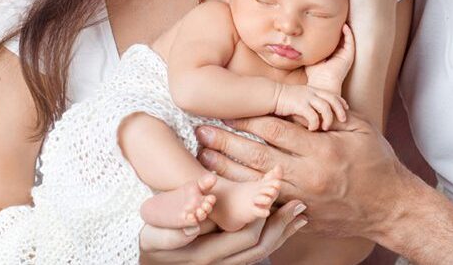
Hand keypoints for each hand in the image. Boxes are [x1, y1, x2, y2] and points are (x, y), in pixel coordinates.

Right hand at [139, 200, 307, 264]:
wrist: (152, 263)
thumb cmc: (152, 242)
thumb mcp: (154, 234)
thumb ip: (173, 230)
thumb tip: (195, 223)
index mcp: (204, 256)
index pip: (245, 236)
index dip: (263, 216)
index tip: (275, 195)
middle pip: (259, 246)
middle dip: (280, 223)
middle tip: (298, 202)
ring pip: (261, 253)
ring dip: (282, 233)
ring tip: (299, 213)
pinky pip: (256, 255)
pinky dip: (274, 239)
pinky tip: (285, 227)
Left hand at [196, 113, 410, 239]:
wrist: (390, 208)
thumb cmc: (377, 163)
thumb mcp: (360, 128)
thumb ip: (329, 114)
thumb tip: (301, 100)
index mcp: (322, 150)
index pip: (275, 130)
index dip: (248, 119)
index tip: (227, 109)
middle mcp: (309, 176)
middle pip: (257, 157)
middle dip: (226, 143)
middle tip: (201, 131)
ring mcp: (303, 199)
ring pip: (255, 183)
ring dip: (227, 170)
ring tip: (203, 157)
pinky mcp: (301, 215)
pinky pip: (266, 207)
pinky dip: (244, 196)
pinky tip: (225, 188)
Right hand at [274, 83, 347, 130]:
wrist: (268, 95)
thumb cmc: (283, 101)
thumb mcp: (300, 100)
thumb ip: (309, 106)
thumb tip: (318, 119)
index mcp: (313, 90)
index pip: (332, 94)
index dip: (341, 102)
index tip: (346, 109)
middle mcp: (312, 92)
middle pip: (332, 99)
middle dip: (340, 110)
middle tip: (343, 120)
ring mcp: (306, 98)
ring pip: (325, 107)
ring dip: (328, 118)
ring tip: (326, 128)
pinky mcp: (299, 105)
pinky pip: (312, 115)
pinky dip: (315, 123)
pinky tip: (312, 129)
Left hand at [304, 24, 354, 93]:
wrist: (321, 84)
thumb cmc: (314, 74)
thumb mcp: (310, 57)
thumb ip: (308, 50)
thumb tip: (299, 41)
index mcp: (331, 55)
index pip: (332, 40)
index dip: (330, 31)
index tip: (325, 21)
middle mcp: (340, 54)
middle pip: (340, 38)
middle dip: (338, 28)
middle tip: (335, 16)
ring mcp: (345, 55)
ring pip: (347, 38)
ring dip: (345, 28)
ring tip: (341, 18)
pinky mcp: (349, 56)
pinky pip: (351, 42)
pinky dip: (349, 33)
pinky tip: (344, 26)